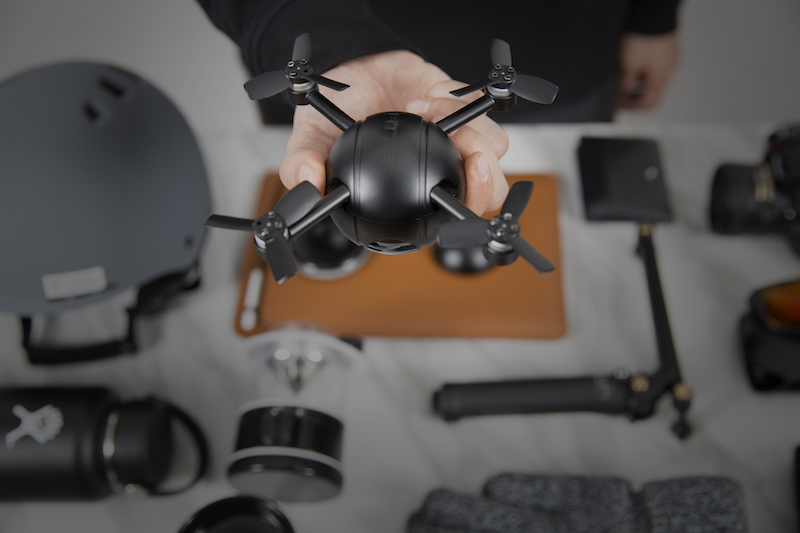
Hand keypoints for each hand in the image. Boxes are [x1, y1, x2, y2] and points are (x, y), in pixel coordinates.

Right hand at [279, 50, 509, 214]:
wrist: (348, 67)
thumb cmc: (336, 112)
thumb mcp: (310, 140)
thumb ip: (301, 164)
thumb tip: (307, 182)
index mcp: (411, 196)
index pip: (453, 219)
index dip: (466, 210)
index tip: (457, 190)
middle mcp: (440, 172)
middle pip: (490, 193)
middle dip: (484, 176)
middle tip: (462, 152)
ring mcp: (455, 141)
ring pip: (495, 151)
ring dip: (472, 134)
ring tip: (428, 117)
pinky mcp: (462, 107)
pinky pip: (482, 112)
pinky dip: (462, 105)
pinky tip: (428, 99)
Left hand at [616, 31, 679, 108]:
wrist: (653, 11)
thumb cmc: (643, 36)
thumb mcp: (628, 65)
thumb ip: (626, 84)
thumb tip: (623, 94)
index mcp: (661, 78)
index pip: (650, 104)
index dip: (633, 108)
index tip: (620, 105)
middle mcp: (669, 69)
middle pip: (652, 92)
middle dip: (634, 96)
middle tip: (620, 93)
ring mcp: (670, 58)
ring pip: (653, 78)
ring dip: (638, 82)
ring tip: (623, 77)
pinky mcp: (667, 48)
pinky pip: (655, 64)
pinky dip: (643, 69)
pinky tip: (631, 62)